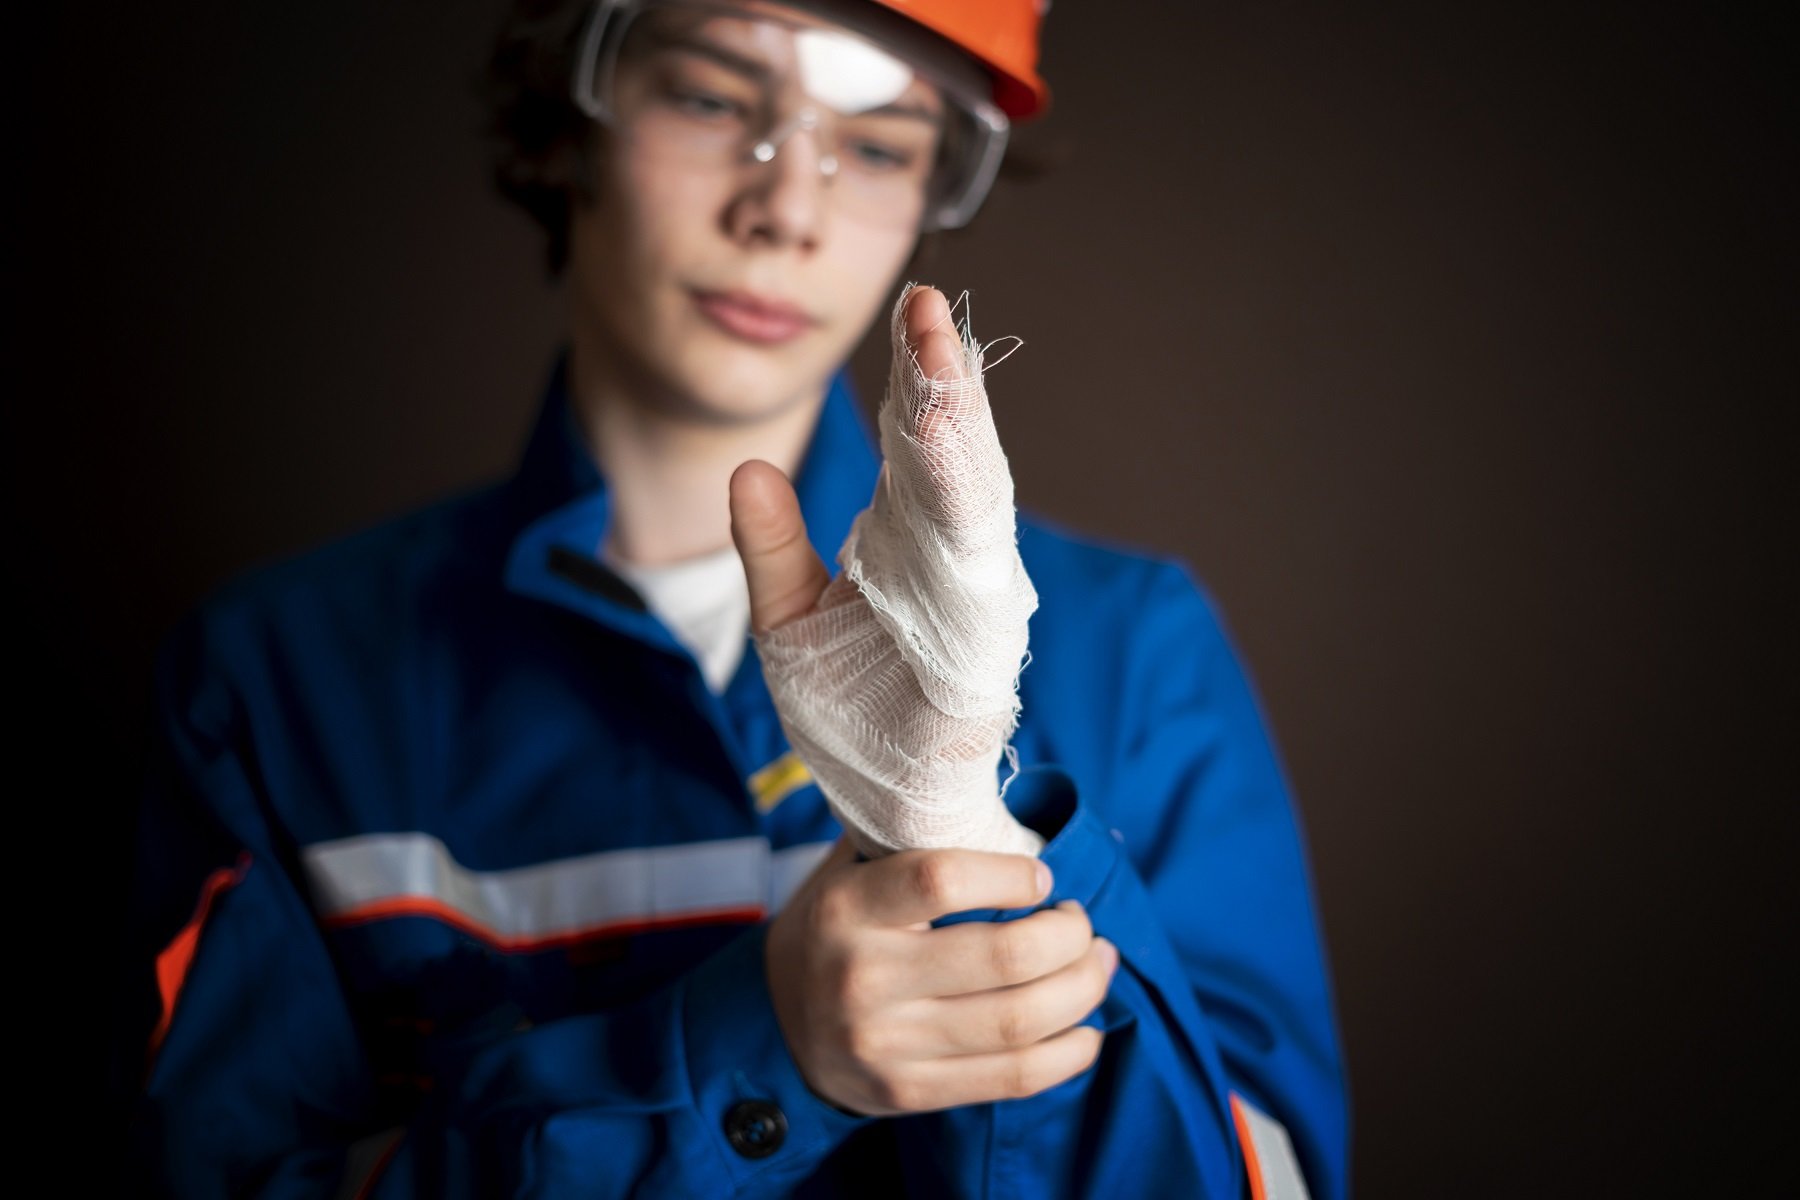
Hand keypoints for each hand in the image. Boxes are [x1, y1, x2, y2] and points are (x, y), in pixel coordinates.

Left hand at [730, 283, 1041, 856]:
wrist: (885, 804)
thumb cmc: (852, 709)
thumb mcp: (788, 617)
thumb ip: (770, 546)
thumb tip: (748, 466)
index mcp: (911, 538)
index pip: (917, 439)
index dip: (916, 374)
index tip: (912, 303)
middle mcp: (950, 554)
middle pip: (953, 448)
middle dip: (944, 376)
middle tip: (929, 305)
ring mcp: (970, 595)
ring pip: (972, 493)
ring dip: (958, 424)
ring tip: (942, 356)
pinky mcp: (975, 643)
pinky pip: (971, 563)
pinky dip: (960, 505)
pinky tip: (948, 451)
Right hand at [763, 836, 1115, 1115]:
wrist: (776, 1025)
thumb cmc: (836, 929)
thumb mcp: (849, 871)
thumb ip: (911, 839)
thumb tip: (1012, 813)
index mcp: (847, 907)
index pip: (943, 880)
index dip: (1011, 874)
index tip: (1041, 876)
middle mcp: (863, 977)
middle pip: (1003, 956)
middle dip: (1069, 936)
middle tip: (1083, 922)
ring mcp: (885, 1043)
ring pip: (1017, 1021)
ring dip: (1081, 990)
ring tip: (1097, 964)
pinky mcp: (908, 1092)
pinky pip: (1010, 1078)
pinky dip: (1066, 1055)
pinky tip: (1087, 1030)